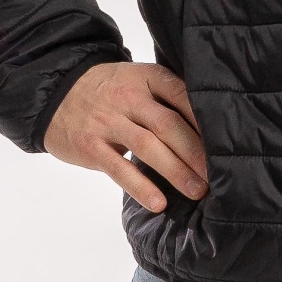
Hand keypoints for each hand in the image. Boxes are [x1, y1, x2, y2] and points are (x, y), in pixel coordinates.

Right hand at [45, 62, 206, 212]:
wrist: (54, 91)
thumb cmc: (109, 91)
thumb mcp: (138, 81)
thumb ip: (168, 97)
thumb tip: (212, 129)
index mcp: (147, 78)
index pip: (182, 96)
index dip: (206, 122)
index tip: (226, 144)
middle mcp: (128, 97)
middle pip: (169, 126)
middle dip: (196, 154)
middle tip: (217, 177)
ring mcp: (108, 121)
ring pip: (148, 147)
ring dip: (176, 171)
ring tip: (197, 192)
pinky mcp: (91, 145)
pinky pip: (118, 168)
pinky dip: (140, 186)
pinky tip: (158, 203)